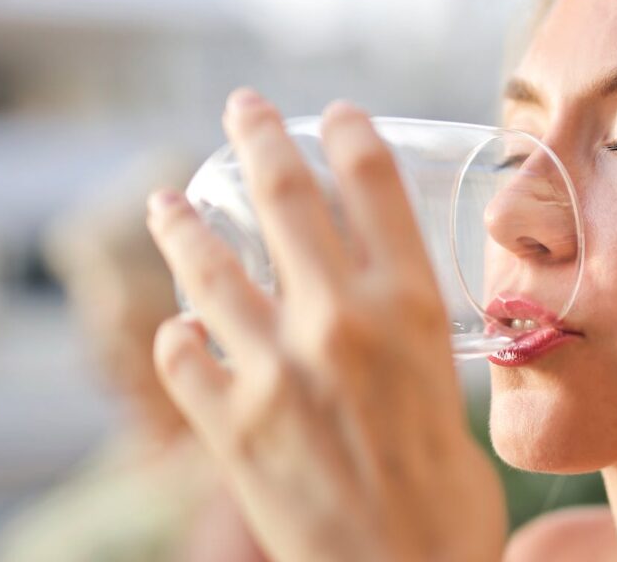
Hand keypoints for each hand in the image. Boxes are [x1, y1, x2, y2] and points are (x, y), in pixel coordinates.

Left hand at [147, 89, 507, 560]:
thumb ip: (409, 351)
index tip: (334, 113)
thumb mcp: (453, 399)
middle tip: (241, 109)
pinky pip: (181, 357)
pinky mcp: (228, 425)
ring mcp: (275, 369)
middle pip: (286, 197)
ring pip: (209, 267)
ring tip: (163, 205)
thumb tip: (378, 326)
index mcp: (413, 310)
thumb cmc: (448, 505)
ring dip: (181, 227)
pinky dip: (175, 338)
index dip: (349, 134)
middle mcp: (341, 322)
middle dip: (256, 137)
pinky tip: (177, 330)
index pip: (375, 185)